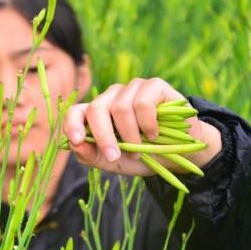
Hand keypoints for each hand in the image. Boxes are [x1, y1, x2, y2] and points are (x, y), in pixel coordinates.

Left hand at [63, 77, 221, 175]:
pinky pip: (143, 102)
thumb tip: (75, 145)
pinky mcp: (154, 86)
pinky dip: (147, 124)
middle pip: (96, 108)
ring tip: (140, 149)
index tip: (78, 141)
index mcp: (97, 114)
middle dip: (103, 136)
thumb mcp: (114, 163)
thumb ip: (91, 156)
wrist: (178, 156)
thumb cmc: (142, 157)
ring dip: (130, 135)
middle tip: (115, 156)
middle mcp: (112, 97)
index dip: (72, 124)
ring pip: (120, 107)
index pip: (76, 112)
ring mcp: (133, 88)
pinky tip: (154, 133)